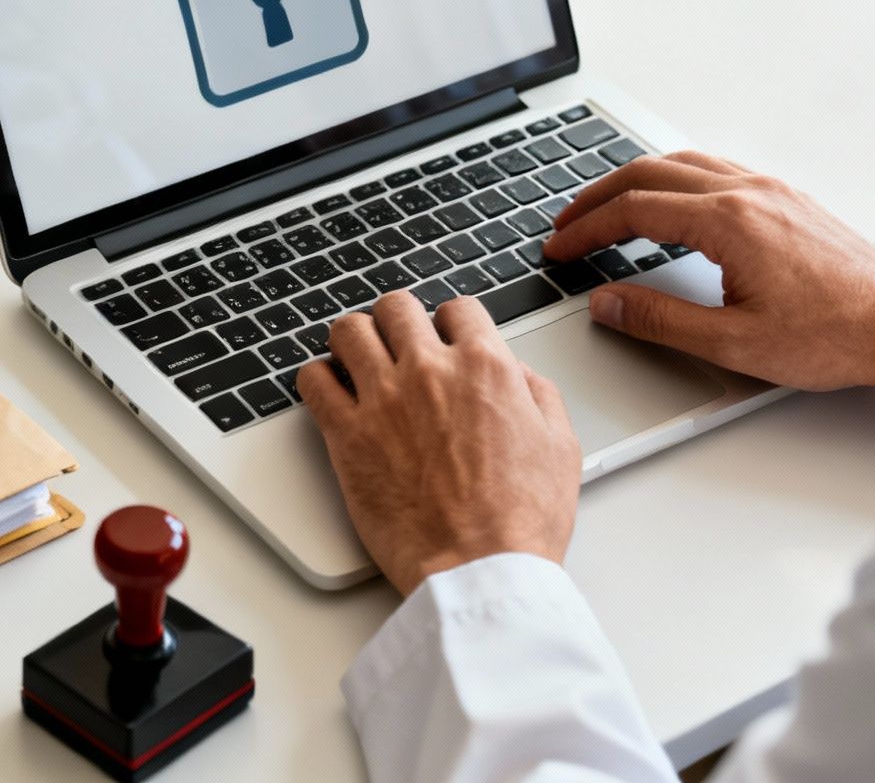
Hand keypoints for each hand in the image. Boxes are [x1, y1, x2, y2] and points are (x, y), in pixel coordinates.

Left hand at [298, 293, 579, 596]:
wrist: (478, 568)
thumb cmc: (520, 521)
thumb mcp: (561, 447)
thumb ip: (538, 394)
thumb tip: (517, 372)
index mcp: (485, 368)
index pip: (458, 308)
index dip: (451, 322)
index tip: (444, 338)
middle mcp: (429, 371)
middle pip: (396, 307)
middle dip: (398, 321)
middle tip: (397, 344)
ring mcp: (383, 399)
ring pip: (348, 330)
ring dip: (354, 340)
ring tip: (359, 361)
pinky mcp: (346, 435)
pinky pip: (313, 380)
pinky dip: (318, 379)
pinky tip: (330, 393)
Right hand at [543, 152, 874, 402]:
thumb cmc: (833, 337)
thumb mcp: (733, 343)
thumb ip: (659, 319)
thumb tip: (606, 301)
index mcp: (729, 222)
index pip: (633, 210)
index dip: (585, 228)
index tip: (558, 249)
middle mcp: (748, 192)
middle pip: (650, 172)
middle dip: (597, 196)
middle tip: (565, 222)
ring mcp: (771, 191)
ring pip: (683, 162)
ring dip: (634, 180)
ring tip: (605, 207)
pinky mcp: (788, 200)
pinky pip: (714, 170)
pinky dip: (673, 178)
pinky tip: (669, 202)